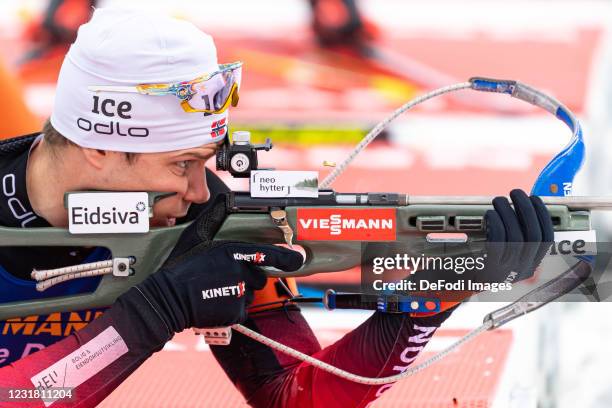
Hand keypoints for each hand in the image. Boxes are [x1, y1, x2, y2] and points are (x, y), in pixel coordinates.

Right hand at [116, 195, 302, 334]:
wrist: (167, 299)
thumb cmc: (180, 267)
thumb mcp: (196, 236)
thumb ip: (214, 218)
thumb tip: (224, 200)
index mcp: (234, 251)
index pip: (269, 254)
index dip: (288, 257)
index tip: (299, 257)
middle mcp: (240, 272)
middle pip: (258, 276)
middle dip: (247, 276)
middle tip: (224, 277)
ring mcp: (239, 293)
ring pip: (250, 293)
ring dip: (239, 292)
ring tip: (216, 289)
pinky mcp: (235, 312)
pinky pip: (242, 309)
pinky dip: (232, 308)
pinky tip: (215, 302)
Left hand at [407, 189, 553, 314]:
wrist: (455, 290)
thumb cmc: (477, 266)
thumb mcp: (502, 256)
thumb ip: (513, 237)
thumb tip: (521, 207)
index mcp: (529, 266)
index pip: (546, 239)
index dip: (543, 216)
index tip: (535, 199)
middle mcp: (522, 270)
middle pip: (533, 234)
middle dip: (526, 209)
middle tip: (516, 193)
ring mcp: (507, 271)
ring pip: (516, 236)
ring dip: (508, 212)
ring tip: (499, 200)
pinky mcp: (490, 270)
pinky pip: (498, 242)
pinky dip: (496, 223)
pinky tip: (490, 214)